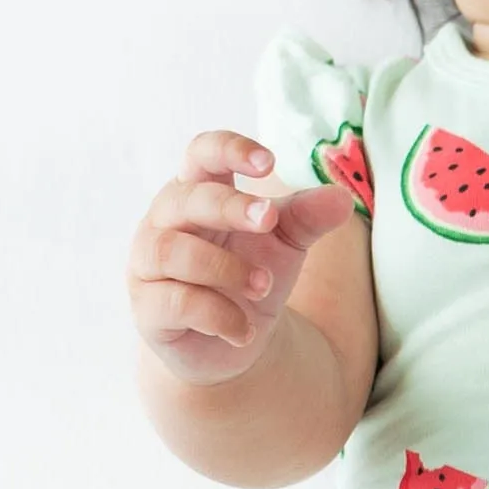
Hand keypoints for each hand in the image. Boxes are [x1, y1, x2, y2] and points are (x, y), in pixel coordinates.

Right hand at [130, 131, 359, 381]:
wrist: (237, 339)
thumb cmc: (252, 274)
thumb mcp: (286, 243)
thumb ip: (308, 217)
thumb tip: (340, 198)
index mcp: (198, 192)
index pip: (201, 154)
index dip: (228, 150)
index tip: (268, 163)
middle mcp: (165, 222)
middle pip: (186, 199)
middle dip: (230, 208)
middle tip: (270, 222)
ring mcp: (148, 265)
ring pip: (172, 251)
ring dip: (225, 267)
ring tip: (264, 286)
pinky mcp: (147, 309)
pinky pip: (176, 303)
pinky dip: (218, 316)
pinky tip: (245, 330)